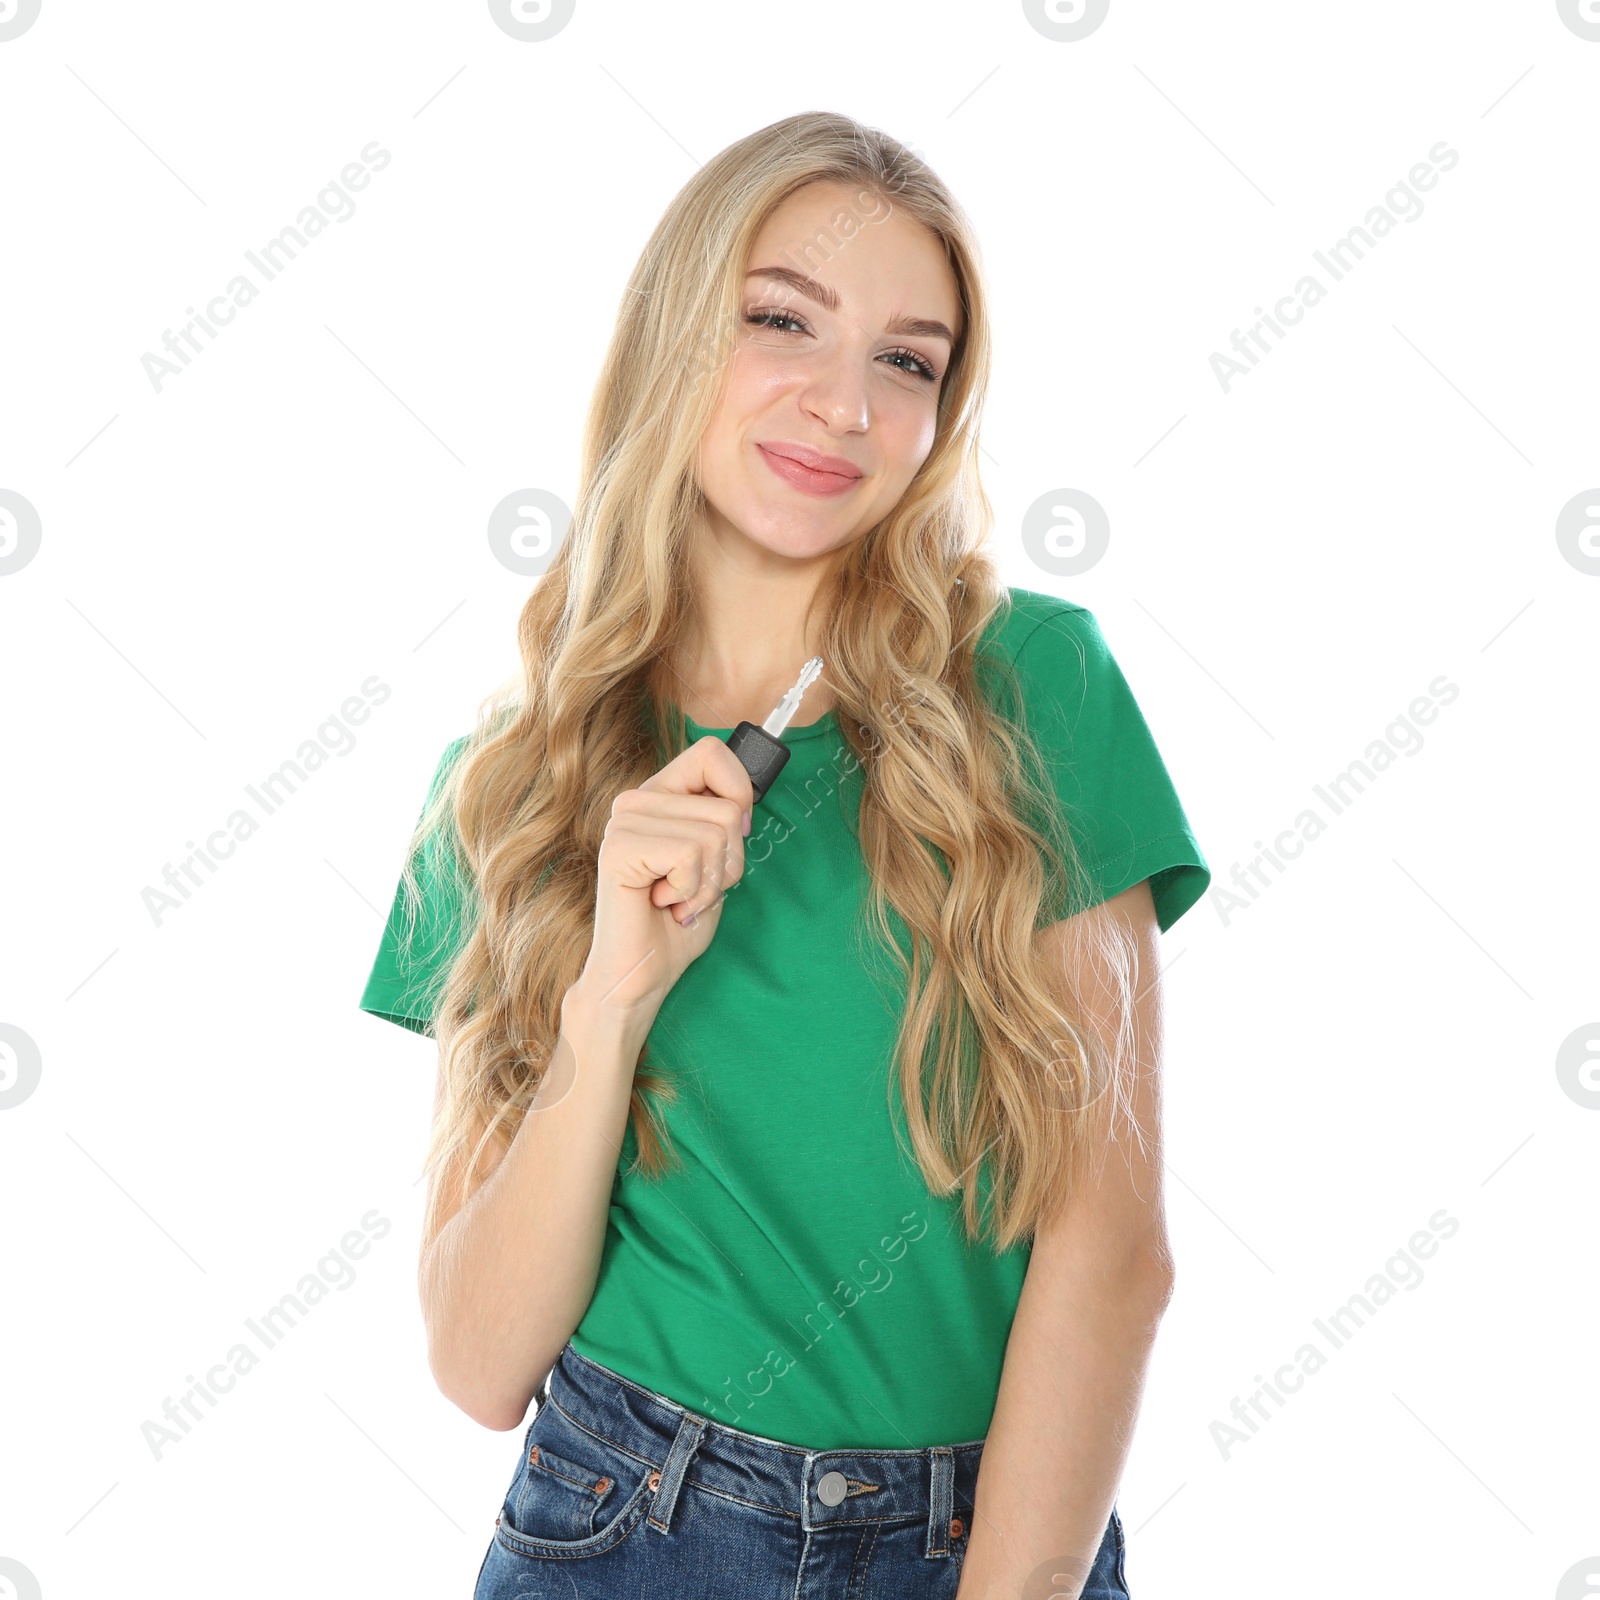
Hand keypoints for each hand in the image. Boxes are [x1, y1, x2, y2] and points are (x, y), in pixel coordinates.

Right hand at [570, 734, 752, 1023]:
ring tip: (678, 900)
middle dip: (729, 862)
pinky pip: (690, 854)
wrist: (642, 975)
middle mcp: (637, 801)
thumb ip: (727, 823)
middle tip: (694, 890)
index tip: (730, 839)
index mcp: (660, 796)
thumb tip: (746, 801)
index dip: (740, 794)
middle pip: (728, 808)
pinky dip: (690, 891)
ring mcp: (623, 822)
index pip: (713, 753)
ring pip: (716, 833)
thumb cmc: (678, 921)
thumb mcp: (716, 862)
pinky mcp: (618, 849)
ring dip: (709, 883)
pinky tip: (663, 904)